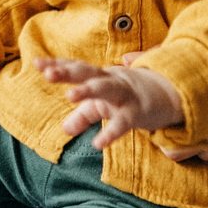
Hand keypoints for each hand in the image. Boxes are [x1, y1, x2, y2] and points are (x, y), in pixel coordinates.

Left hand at [36, 57, 182, 150]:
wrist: (170, 96)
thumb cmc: (131, 98)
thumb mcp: (105, 106)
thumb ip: (84, 115)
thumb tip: (65, 129)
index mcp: (100, 77)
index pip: (76, 69)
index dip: (57, 65)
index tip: (36, 63)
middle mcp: (111, 81)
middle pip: (87, 73)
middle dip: (68, 72)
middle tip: (49, 74)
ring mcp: (125, 95)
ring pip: (106, 88)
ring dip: (88, 90)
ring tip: (69, 96)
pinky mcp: (137, 113)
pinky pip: (123, 123)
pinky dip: (111, 133)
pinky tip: (98, 144)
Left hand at [121, 39, 207, 160]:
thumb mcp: (205, 52)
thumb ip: (162, 57)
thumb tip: (124, 61)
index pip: (179, 130)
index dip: (162, 134)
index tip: (151, 130)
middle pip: (193, 149)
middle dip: (176, 146)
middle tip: (164, 139)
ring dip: (199, 147)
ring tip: (184, 139)